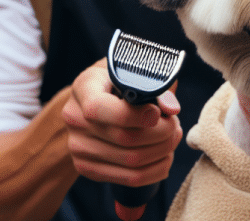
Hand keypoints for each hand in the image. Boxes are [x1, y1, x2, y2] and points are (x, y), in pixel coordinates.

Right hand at [62, 59, 182, 186]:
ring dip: (162, 151)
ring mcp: (78, 146)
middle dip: (161, 133)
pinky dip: (156, 169)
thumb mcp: (132, 71)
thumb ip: (153, 85)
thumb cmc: (117, 81)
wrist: (90, 101)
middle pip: (125, 138)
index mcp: (84, 88)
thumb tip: (171, 109)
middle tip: (174, 124)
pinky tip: (165, 155)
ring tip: (172, 137)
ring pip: (131, 161)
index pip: (101, 108)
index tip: (158, 112)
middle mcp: (75, 118)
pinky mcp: (87, 168)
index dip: (135, 115)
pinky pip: (130, 178)